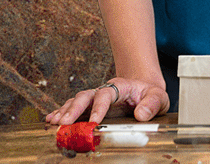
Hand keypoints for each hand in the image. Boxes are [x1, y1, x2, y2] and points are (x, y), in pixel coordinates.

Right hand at [45, 77, 169, 125]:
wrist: (145, 88)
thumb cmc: (150, 93)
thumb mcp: (158, 96)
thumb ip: (152, 104)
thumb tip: (141, 114)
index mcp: (120, 86)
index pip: (107, 94)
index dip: (99, 107)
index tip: (93, 121)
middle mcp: (105, 90)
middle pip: (86, 96)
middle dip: (74, 109)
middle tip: (64, 122)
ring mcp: (96, 98)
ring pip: (77, 101)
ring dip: (65, 111)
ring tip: (54, 122)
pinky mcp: (91, 106)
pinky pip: (74, 108)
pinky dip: (62, 113)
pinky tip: (51, 120)